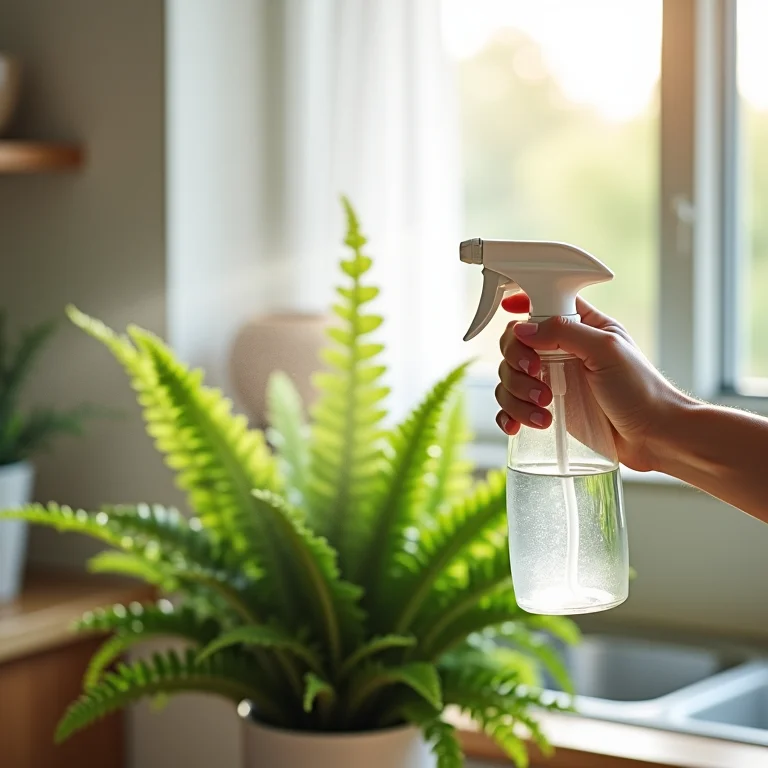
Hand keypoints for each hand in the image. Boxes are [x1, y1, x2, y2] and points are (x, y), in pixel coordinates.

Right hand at [495, 293, 690, 472]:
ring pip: (510, 379)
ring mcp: (552, 381)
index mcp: (580, 327)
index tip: (511, 316)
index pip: (540, 306)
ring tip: (544, 411)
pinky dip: (509, 415)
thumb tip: (522, 329)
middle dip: (517, 363)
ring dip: (517, 395)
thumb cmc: (641, 390)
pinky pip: (512, 408)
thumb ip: (564, 332)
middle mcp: (561, 352)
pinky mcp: (547, 409)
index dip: (522, 309)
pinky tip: (517, 425)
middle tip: (537, 376)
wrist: (654, 436)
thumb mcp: (606, 350)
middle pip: (515, 345)